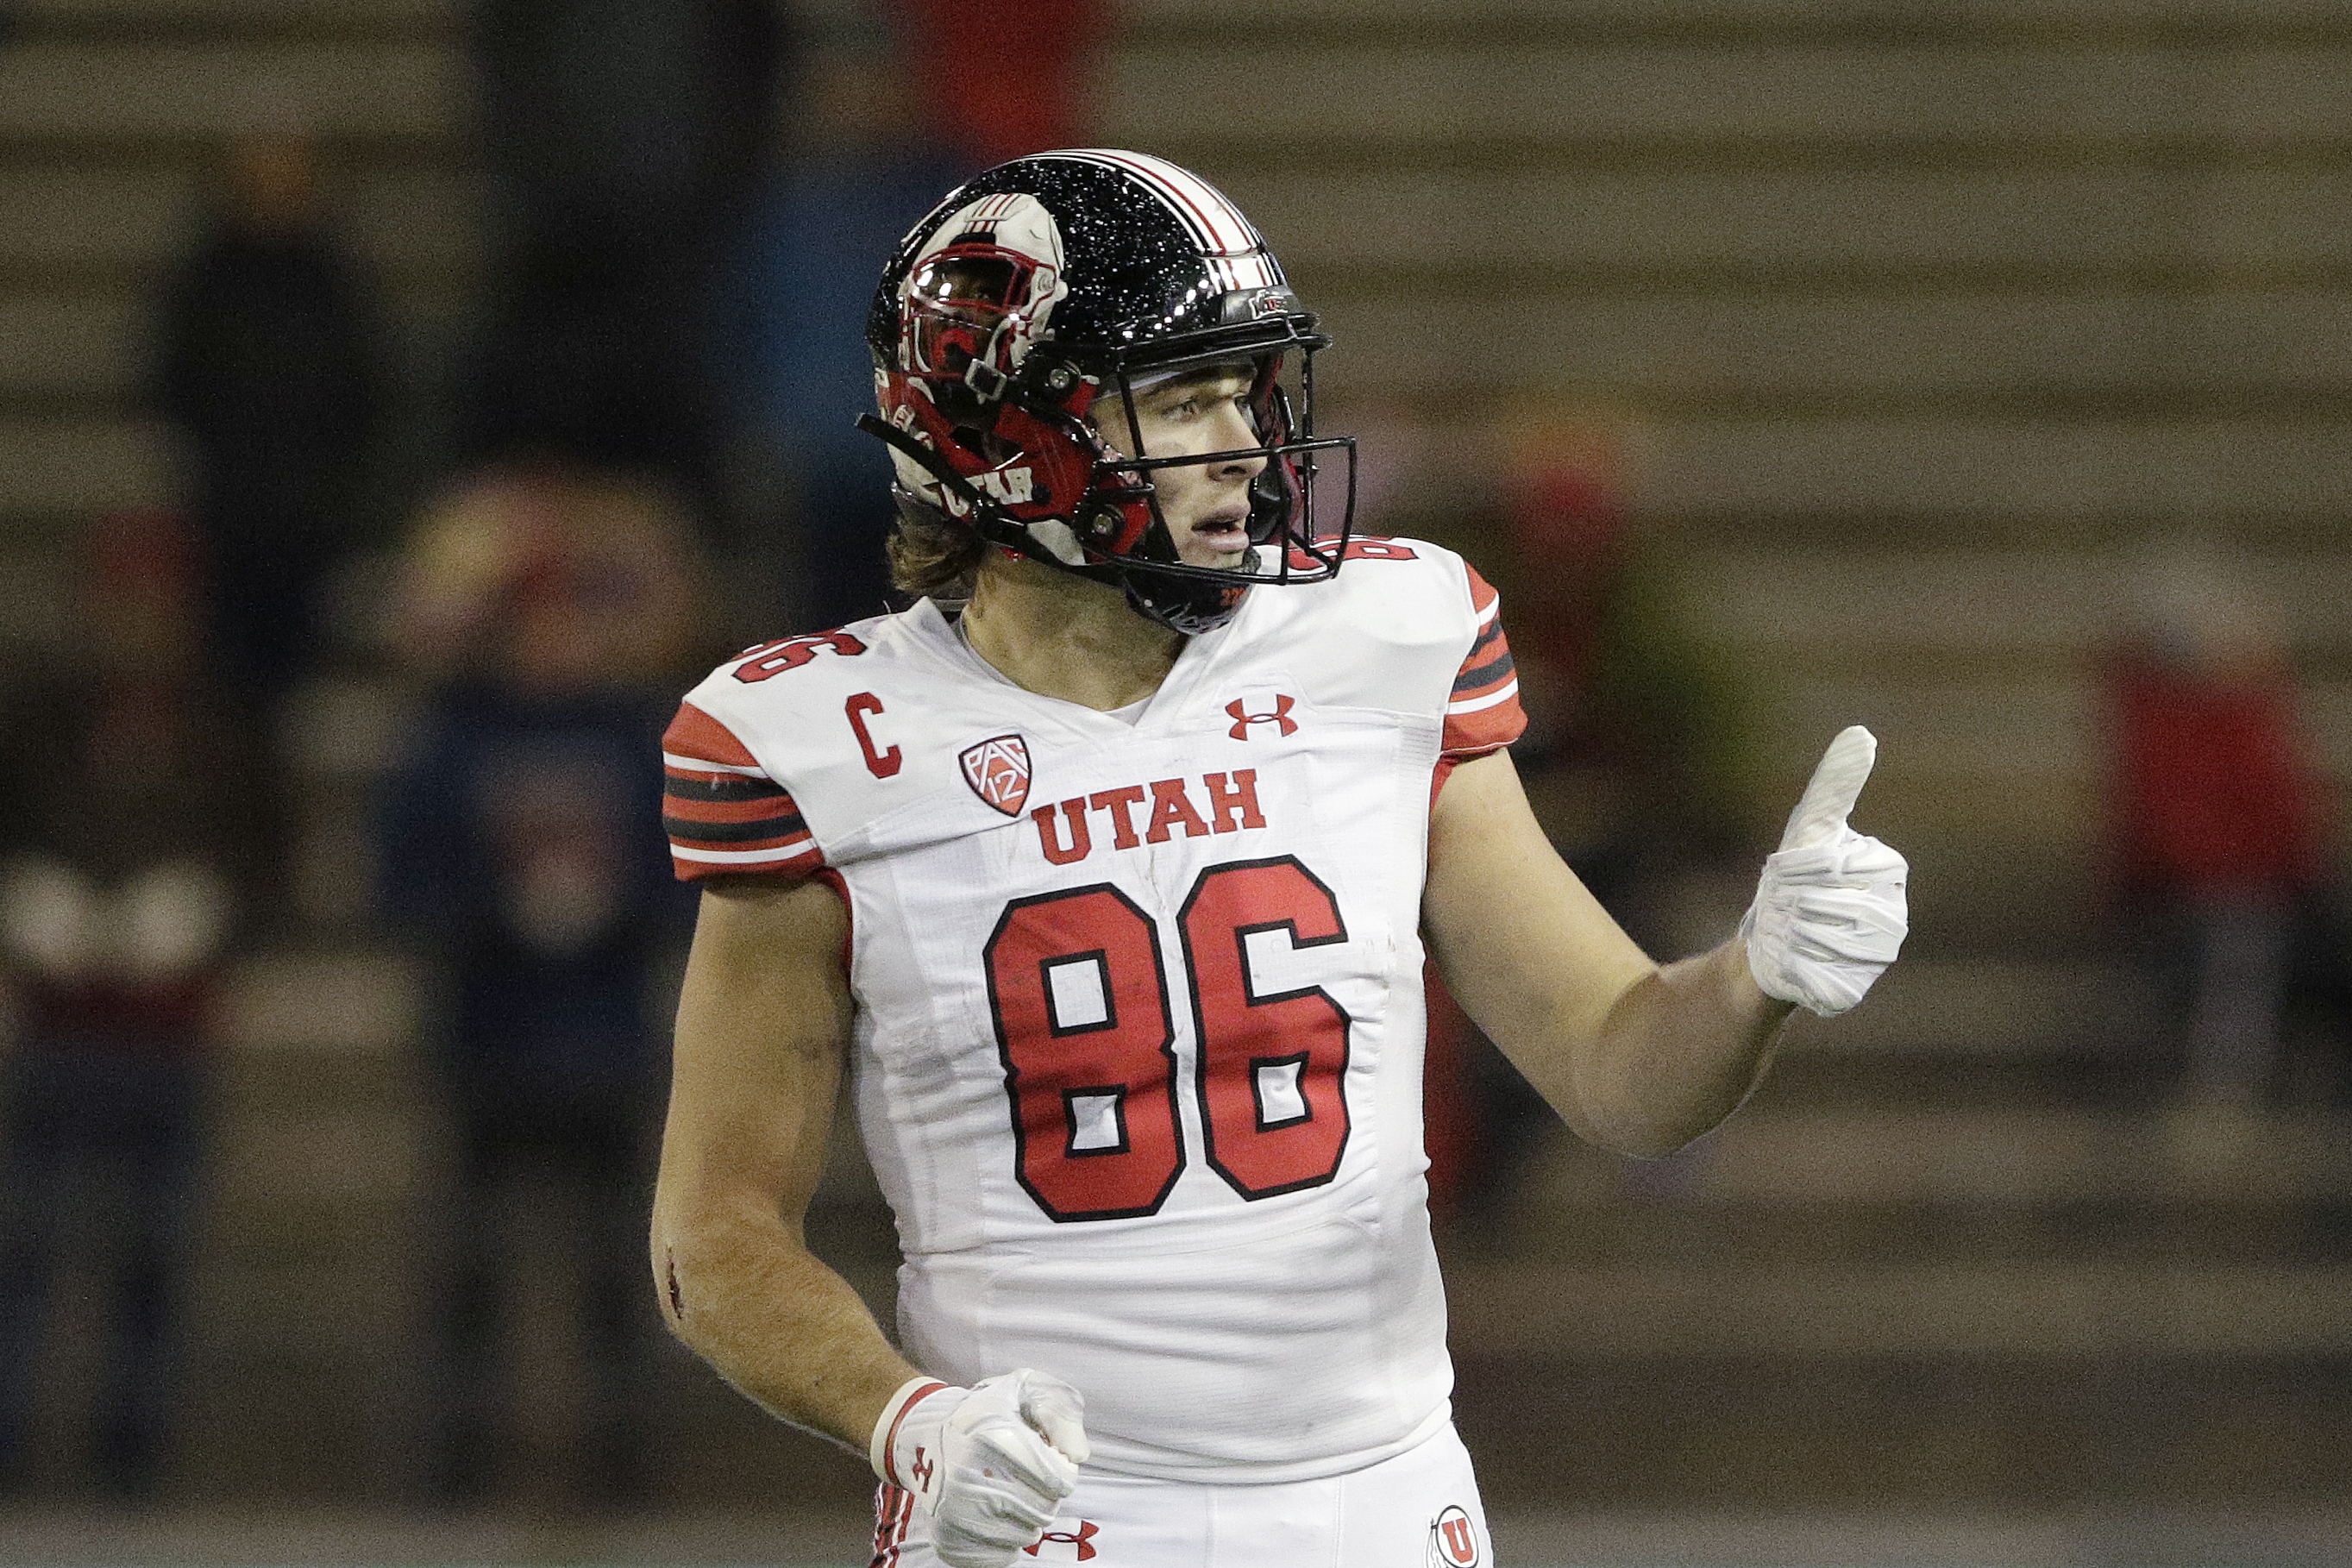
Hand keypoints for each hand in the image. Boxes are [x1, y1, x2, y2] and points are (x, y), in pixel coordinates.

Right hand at [870, 1370, 1088, 1567]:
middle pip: (1045, 1510)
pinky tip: (998, 1515)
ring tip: (1013, 1491)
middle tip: (1031, 1476)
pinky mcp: (947, 1537)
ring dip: (1030, 1517)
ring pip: (1026, 1536)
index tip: (1049, 1457)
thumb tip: (1077, 1456)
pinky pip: (1001, 1557)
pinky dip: (1009, 1541)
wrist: (927, 1433)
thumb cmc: (989, 1411)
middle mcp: (969, 1476)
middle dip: (1048, 1494)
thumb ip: (1061, 1414)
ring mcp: (955, 1510)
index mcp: (992, 1436)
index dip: (1063, 1470)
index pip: (1059, 1481)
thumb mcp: (1027, 1389)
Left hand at [1740, 726, 1908, 1016]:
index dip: (1806, 868)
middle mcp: (1891, 917)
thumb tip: (1862, 733)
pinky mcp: (1848, 990)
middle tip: (1785, 906)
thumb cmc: (1791, 878)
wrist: (1770, 942)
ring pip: (1819, 940)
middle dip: (1793, 901)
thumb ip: (1836, 783)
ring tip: (1786, 933)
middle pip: (1828, 904)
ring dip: (1788, 934)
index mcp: (1886, 871)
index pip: (1845, 864)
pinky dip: (1791, 969)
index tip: (1794, 871)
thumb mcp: (1811, 826)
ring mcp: (1874, 957)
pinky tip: (1791, 965)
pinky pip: (1816, 978)